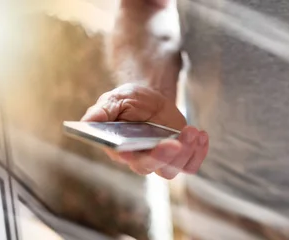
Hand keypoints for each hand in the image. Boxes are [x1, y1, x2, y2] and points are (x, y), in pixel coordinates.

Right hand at [82, 84, 208, 178]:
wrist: (149, 98)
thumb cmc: (128, 101)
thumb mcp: (115, 100)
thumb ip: (102, 111)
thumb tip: (86, 122)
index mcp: (121, 149)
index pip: (130, 159)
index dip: (140, 157)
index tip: (151, 148)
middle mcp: (141, 159)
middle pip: (153, 167)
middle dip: (166, 155)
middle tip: (176, 141)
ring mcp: (162, 159)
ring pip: (174, 168)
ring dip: (187, 152)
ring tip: (192, 131)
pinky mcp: (179, 156)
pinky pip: (191, 165)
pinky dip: (199, 153)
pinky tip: (201, 135)